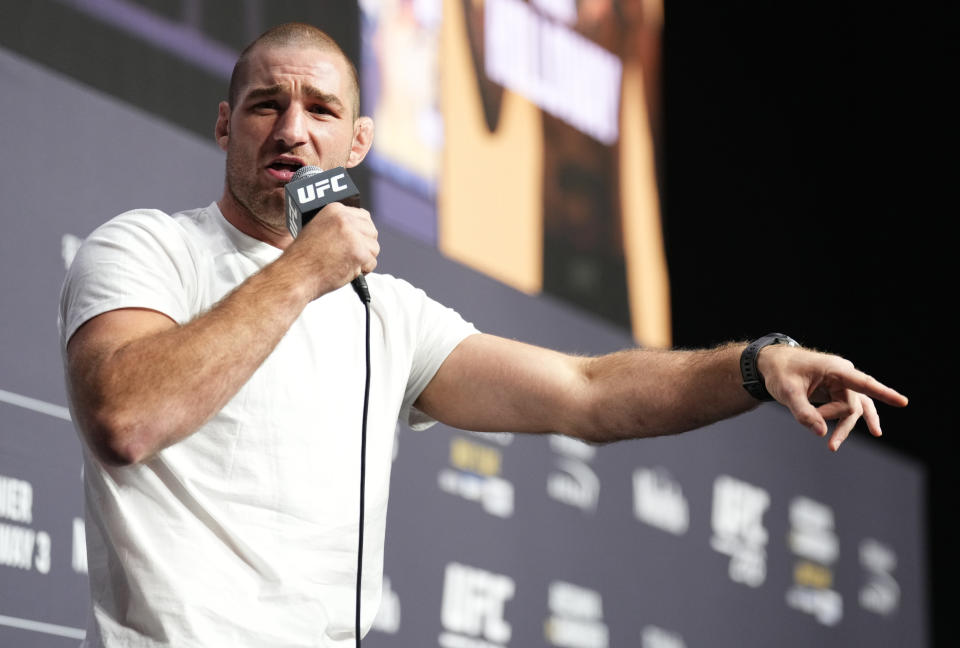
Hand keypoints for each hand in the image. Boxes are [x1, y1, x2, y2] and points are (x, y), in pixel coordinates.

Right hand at [286, 202, 378, 298]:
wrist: (295, 275)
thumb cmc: (302, 258)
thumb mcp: (317, 229)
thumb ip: (337, 226)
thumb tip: (359, 230)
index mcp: (334, 209)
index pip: (364, 216)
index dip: (362, 232)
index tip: (357, 242)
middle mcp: (344, 219)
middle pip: (372, 232)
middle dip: (365, 246)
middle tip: (351, 256)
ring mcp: (352, 236)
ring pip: (374, 248)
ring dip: (364, 259)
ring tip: (346, 264)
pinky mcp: (358, 253)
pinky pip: (372, 263)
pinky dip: (362, 271)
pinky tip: (347, 271)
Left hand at [757, 346, 907, 450]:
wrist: (773, 364)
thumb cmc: (780, 373)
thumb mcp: (787, 393)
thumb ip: (803, 413)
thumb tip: (822, 434)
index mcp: (835, 369)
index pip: (863, 383)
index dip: (883, 393)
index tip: (903, 402)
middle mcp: (844, 374)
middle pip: (850, 405)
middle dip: (832, 419)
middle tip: (810, 428)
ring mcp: (842, 383)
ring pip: (852, 409)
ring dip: (843, 427)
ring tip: (832, 447)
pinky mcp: (838, 390)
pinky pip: (852, 407)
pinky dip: (848, 421)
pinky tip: (873, 429)